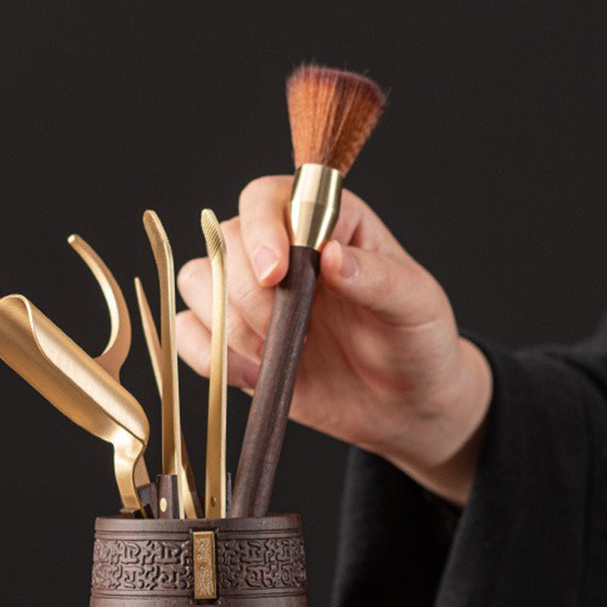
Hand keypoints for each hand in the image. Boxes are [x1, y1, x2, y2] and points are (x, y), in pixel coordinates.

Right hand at [176, 176, 491, 505]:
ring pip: (196, 282)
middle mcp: (282, 249)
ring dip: (228, 324)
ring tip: (277, 354)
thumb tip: (333, 256)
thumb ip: (379, 278)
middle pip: (223, 242)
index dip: (261, 230)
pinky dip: (210, 356)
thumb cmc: (419, 344)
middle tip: (294, 333)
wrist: (407, 407)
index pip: (268, 199)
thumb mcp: (417, 306)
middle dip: (249, 294)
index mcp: (327, 222)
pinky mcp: (235, 339)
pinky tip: (253, 374)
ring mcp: (253, 295)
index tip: (276, 275)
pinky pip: (188, 332)